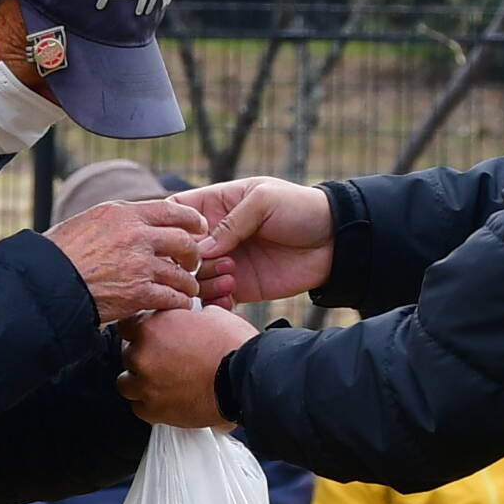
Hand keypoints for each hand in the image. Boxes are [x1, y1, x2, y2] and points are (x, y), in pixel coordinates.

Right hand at [46, 196, 201, 323]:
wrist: (47, 282)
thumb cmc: (59, 254)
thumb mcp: (89, 222)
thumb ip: (117, 221)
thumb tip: (134, 223)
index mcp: (124, 214)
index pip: (171, 210)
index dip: (191, 220)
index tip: (198, 228)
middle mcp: (136, 235)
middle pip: (184, 240)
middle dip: (194, 254)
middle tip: (192, 263)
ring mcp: (140, 265)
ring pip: (182, 273)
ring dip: (188, 283)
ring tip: (186, 290)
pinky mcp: (139, 293)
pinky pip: (173, 297)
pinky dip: (180, 302)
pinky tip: (178, 305)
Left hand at [117, 306, 255, 427]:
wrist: (246, 377)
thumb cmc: (233, 346)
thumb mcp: (210, 315)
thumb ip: (185, 318)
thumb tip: (186, 319)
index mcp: (151, 328)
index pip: (126, 326)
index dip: (140, 330)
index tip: (149, 336)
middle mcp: (142, 356)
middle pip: (127, 355)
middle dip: (144, 356)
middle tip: (165, 359)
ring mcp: (146, 385)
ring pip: (127, 383)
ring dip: (141, 381)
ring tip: (162, 381)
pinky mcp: (155, 411)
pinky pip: (139, 408)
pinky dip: (149, 403)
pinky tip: (165, 398)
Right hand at [176, 177, 334, 305]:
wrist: (335, 241)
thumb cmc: (300, 209)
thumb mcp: (264, 201)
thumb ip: (231, 222)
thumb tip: (201, 249)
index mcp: (216, 205)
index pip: (175, 212)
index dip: (169, 226)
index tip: (179, 239)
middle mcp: (216, 235)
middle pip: (178, 251)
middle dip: (186, 262)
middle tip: (211, 265)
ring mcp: (226, 262)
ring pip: (192, 278)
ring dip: (204, 283)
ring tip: (232, 279)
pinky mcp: (239, 287)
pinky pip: (214, 299)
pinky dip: (216, 302)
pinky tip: (232, 296)